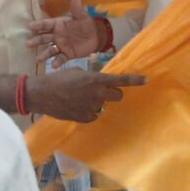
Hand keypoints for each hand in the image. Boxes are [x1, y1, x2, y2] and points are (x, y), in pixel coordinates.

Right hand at [25, 69, 146, 121]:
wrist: (43, 94)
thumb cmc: (59, 79)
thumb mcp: (78, 72)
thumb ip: (93, 78)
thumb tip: (99, 82)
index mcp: (96, 80)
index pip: (121, 80)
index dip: (135, 80)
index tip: (146, 80)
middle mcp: (97, 94)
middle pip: (118, 95)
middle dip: (113, 92)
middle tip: (103, 90)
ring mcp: (92, 108)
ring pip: (104, 105)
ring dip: (97, 102)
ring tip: (80, 98)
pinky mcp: (86, 118)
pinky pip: (94, 114)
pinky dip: (89, 110)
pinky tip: (77, 106)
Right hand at [27, 0, 100, 66]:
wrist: (95, 37)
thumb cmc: (86, 24)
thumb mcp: (82, 17)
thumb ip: (77, 9)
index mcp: (58, 24)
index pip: (46, 24)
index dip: (38, 25)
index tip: (29, 26)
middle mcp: (56, 35)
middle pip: (44, 38)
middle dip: (36, 41)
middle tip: (27, 44)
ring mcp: (61, 45)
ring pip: (50, 50)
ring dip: (43, 54)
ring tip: (38, 59)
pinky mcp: (67, 54)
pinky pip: (60, 58)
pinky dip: (57, 62)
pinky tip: (53, 65)